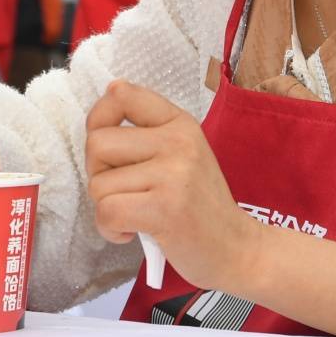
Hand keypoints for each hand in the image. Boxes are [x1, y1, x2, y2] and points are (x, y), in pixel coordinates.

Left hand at [85, 80, 256, 293]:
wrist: (238, 248)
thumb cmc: (201, 205)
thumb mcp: (183, 154)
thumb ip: (149, 128)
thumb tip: (111, 88)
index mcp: (179, 123)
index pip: (121, 96)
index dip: (98, 119)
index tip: (109, 149)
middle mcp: (177, 142)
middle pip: (97, 143)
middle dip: (98, 173)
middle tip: (123, 192)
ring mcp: (172, 174)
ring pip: (99, 184)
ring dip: (107, 208)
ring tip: (134, 215)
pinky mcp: (165, 209)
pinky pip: (107, 212)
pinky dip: (110, 230)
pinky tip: (131, 232)